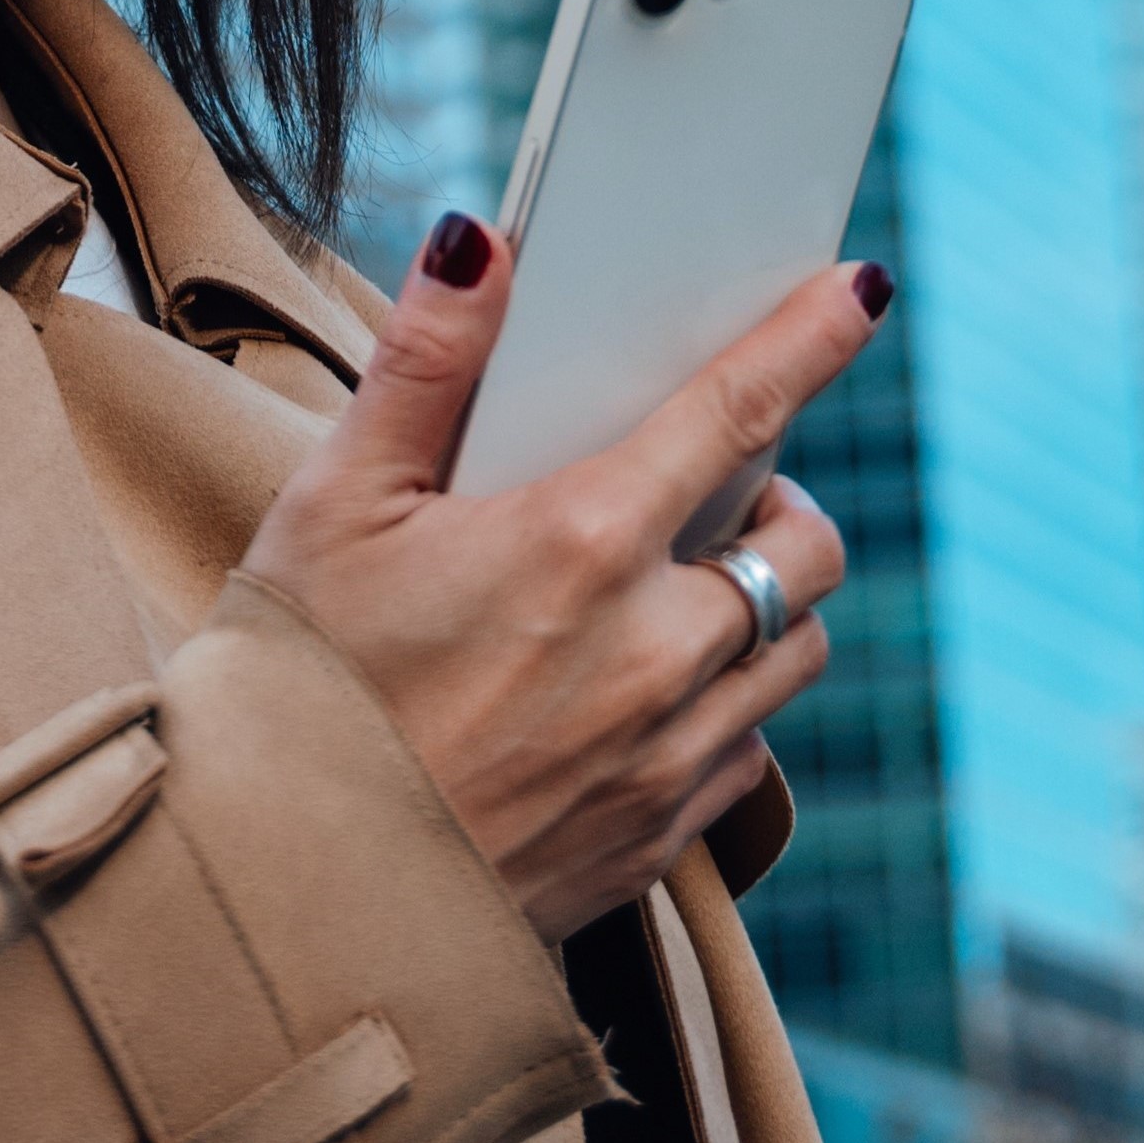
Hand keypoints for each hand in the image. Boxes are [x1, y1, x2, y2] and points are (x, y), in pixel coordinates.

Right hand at [235, 215, 886, 941]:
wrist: (283, 901)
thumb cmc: (292, 685)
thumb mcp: (331, 502)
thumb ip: (423, 362)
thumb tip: (481, 241)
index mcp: (576, 544)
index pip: (736, 414)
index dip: (809, 342)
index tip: (859, 292)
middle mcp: (652, 652)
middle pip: (804, 548)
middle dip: (782, 499)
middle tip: (714, 485)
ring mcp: (666, 757)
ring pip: (794, 655)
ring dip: (761, 607)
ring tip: (675, 590)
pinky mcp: (657, 842)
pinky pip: (748, 756)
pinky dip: (723, 710)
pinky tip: (638, 698)